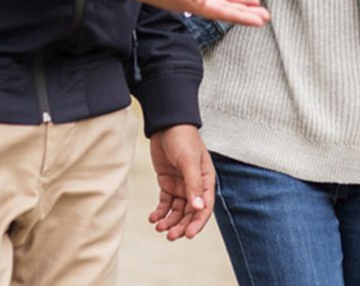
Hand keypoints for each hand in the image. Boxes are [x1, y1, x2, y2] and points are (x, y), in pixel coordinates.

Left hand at [147, 124, 214, 239]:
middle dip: (181, 226)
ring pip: (177, 210)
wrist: (166, 124)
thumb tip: (199, 208)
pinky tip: (153, 218)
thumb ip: (194, 184)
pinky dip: (160, 212)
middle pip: (190, 213)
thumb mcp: (189, 160)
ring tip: (159, 227)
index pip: (205, 207)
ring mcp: (180, 185)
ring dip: (169, 221)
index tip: (188, 235)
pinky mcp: (167, 183)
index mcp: (206, 181)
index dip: (198, 223)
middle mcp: (195, 186)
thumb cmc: (183, 138)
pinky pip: (165, 203)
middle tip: (170, 236)